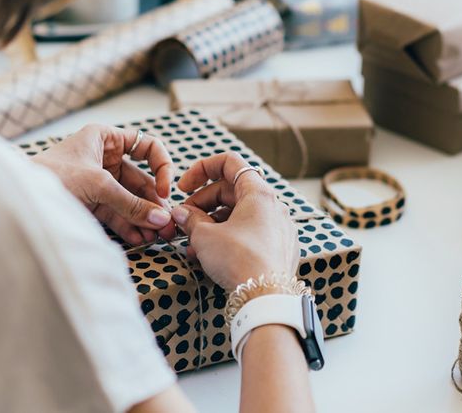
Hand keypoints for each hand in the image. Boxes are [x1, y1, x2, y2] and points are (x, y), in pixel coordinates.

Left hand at [32, 124, 175, 244]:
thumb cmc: (51, 176)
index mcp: (105, 138)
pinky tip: (139, 238)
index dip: (160, 167)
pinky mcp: (90, 203)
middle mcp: (104, 157)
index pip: (147, 146)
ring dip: (143, 218)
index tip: (164, 190)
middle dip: (153, 203)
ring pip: (129, 200)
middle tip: (167, 224)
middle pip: (140, 180)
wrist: (16, 198)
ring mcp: (98, 182)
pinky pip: (117, 214)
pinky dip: (128, 226)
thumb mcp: (97, 185)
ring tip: (156, 236)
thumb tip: (160, 218)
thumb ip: (130, 202)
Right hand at [170, 153, 298, 290]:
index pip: (230, 163)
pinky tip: (210, 255)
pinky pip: (250, 233)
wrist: (266, 297)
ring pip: (240, 215)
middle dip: (203, 203)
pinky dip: (229, 237)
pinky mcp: (279, 248)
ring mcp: (279, 228)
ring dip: (213, 224)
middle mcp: (273, 206)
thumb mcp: (205, 236)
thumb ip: (190, 219)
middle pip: (232, 191)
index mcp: (259, 193)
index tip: (184, 186)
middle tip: (183, 219)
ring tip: (192, 243)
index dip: (202, 169)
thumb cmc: (239, 261)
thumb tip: (181, 213)